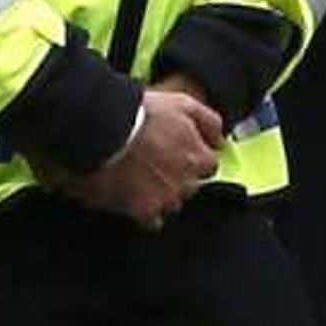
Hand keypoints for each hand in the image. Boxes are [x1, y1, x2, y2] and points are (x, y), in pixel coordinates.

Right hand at [63, 83, 223, 230]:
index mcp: (198, 157)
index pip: (208, 166)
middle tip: (154, 165)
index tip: (178, 155)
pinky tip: (132, 199)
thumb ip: (208, 122)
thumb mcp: (183, 104)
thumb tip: (220, 140)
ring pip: (172, 204)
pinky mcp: (144, 210)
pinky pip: (152, 221)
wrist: (105, 131)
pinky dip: (144, 212)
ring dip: (161, 195)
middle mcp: (187, 181)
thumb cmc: (141, 114)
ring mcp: (166, 198)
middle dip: (176, 178)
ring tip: (140, 181)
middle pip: (189, 187)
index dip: (193, 160)